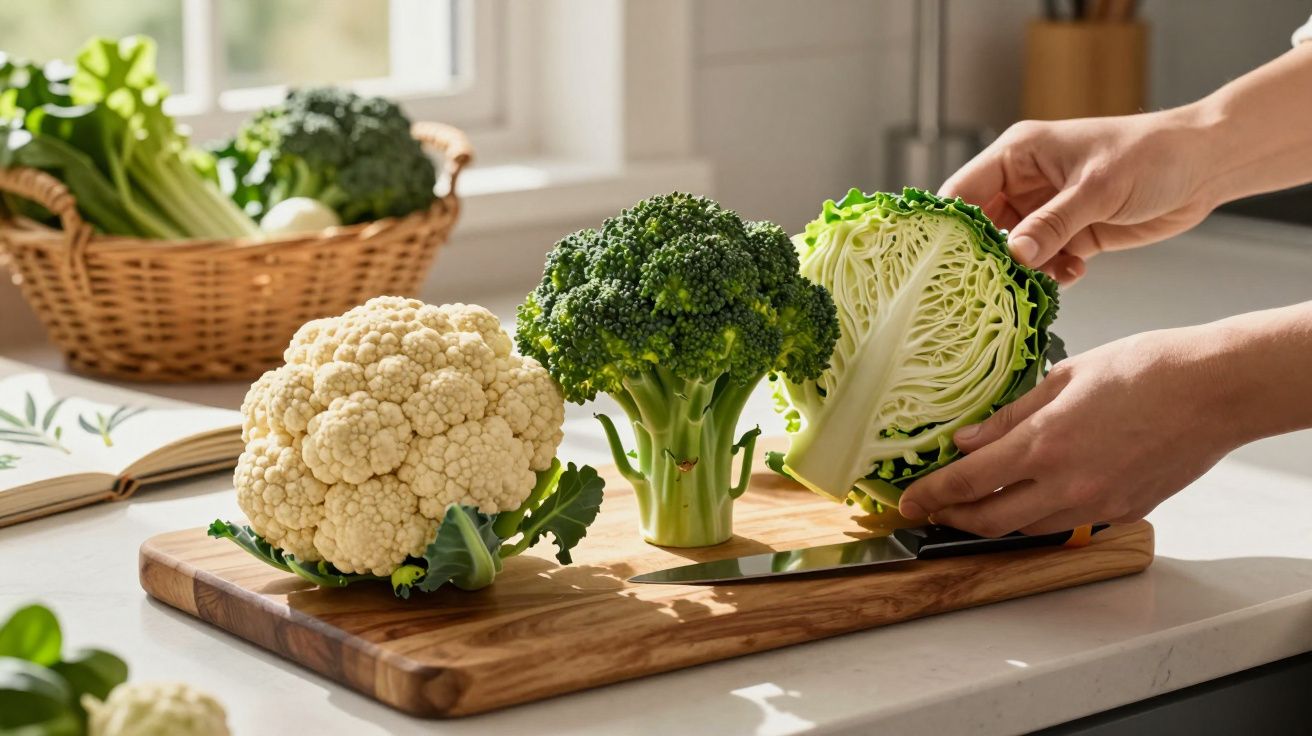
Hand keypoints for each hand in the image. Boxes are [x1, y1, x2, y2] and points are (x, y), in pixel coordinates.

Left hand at [895, 327, 1242, 536]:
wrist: (1216, 389)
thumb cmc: (1146, 369)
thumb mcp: (1064, 377)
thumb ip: (1010, 415)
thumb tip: (967, 439)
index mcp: (1044, 445)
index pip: (966, 484)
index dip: (930, 497)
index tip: (907, 503)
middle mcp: (1066, 484)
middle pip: (989, 521)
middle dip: (952, 519)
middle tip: (932, 510)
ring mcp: (1097, 504)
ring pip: (1027, 528)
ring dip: (996, 520)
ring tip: (978, 502)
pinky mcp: (1125, 511)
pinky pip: (1068, 523)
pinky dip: (1041, 515)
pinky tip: (1033, 496)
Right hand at [940, 110, 1215, 283]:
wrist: (1204, 166)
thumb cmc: (1151, 155)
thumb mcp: (1097, 188)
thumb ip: (1053, 223)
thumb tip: (1013, 254)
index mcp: (1018, 155)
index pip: (964, 190)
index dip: (950, 224)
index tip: (942, 260)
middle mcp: (1025, 182)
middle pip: (983, 226)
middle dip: (987, 256)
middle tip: (989, 285)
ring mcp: (1047, 210)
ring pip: (1014, 250)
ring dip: (1024, 270)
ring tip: (1038, 283)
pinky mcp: (1071, 233)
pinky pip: (1045, 262)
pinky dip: (1051, 275)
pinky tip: (1073, 275)